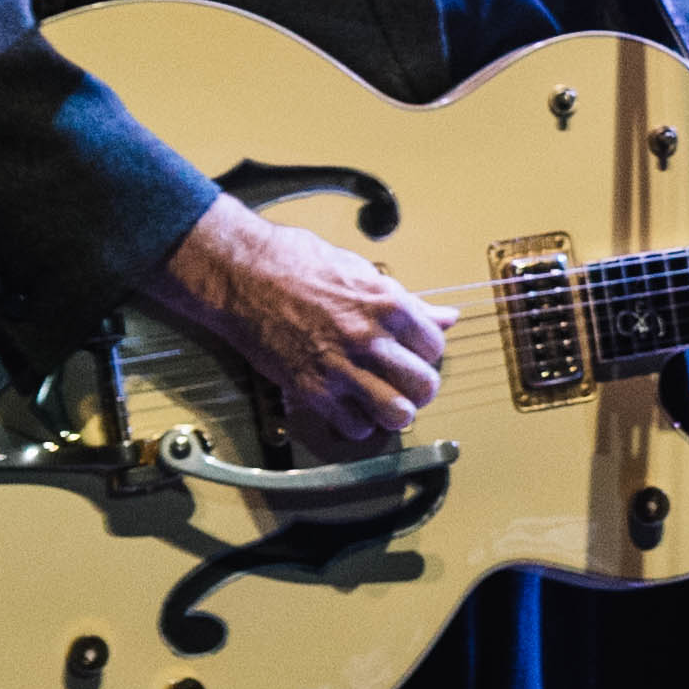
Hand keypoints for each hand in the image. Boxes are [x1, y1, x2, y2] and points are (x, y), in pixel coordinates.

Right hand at [155, 194, 449, 449]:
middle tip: (407, 385)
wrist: (242, 274)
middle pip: (424, 385)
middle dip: (420, 388)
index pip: (435, 345)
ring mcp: (341, 366)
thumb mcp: (362, 272)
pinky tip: (352, 408)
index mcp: (388, 303)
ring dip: (396, 412)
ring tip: (387, 404)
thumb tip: (446, 317)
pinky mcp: (312, 388)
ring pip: (397, 412)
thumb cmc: (297, 263)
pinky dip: (358, 423)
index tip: (413, 353)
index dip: (426, 352)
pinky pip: (354, 425)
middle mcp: (370, 337)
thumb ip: (407, 302)